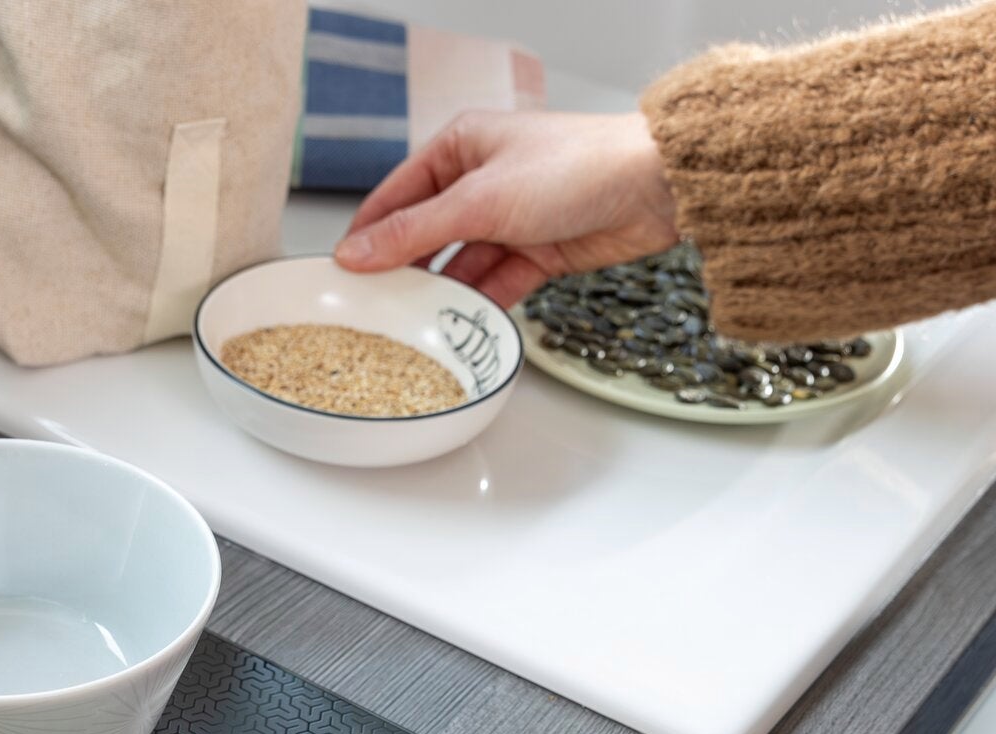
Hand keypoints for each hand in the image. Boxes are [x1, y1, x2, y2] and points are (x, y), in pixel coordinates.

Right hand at [334, 110, 678, 308]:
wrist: (654, 186)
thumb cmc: (575, 167)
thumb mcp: (479, 200)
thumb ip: (414, 232)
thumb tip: (356, 253)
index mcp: (460, 147)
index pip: (397, 195)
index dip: (368, 233)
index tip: (341, 273)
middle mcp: (482, 181)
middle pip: (427, 233)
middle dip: (404, 269)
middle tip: (372, 308)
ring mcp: (511, 219)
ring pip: (462, 263)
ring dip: (443, 291)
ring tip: (413, 323)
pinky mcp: (540, 251)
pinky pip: (497, 283)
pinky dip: (481, 303)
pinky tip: (460, 323)